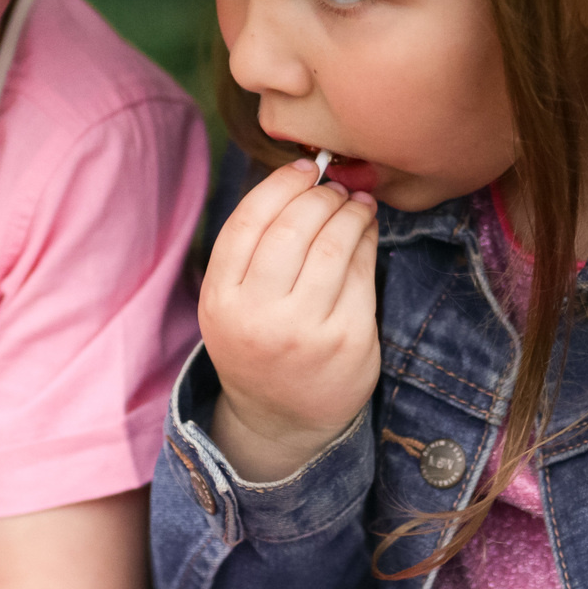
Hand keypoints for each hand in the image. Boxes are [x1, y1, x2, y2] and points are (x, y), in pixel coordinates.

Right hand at [201, 158, 381, 482]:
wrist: (281, 419)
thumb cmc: (257, 344)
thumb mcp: (230, 304)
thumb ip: (251, 250)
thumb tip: (302, 180)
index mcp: (220, 300)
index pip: (247, 223)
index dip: (280, 185)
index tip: (305, 169)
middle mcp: (259, 316)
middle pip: (292, 230)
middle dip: (320, 196)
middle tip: (335, 187)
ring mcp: (305, 331)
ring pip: (332, 247)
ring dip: (349, 212)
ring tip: (355, 203)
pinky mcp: (348, 341)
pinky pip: (361, 274)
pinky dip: (367, 241)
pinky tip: (367, 230)